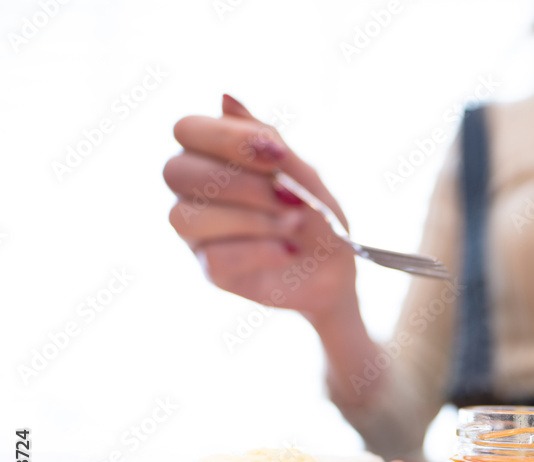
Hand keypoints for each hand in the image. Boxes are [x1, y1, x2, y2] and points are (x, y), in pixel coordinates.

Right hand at [163, 94, 356, 320]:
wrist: (336, 270)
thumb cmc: (317, 215)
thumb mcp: (304, 175)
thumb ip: (267, 141)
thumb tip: (224, 98)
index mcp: (212, 157)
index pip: (187, 129)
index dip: (226, 138)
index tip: (276, 155)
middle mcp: (194, 192)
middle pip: (176, 172)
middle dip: (240, 183)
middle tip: (289, 196)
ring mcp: (198, 234)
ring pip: (187, 217)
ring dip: (251, 219)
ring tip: (295, 223)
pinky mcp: (211, 270)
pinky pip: (214, 256)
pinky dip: (260, 250)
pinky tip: (289, 250)